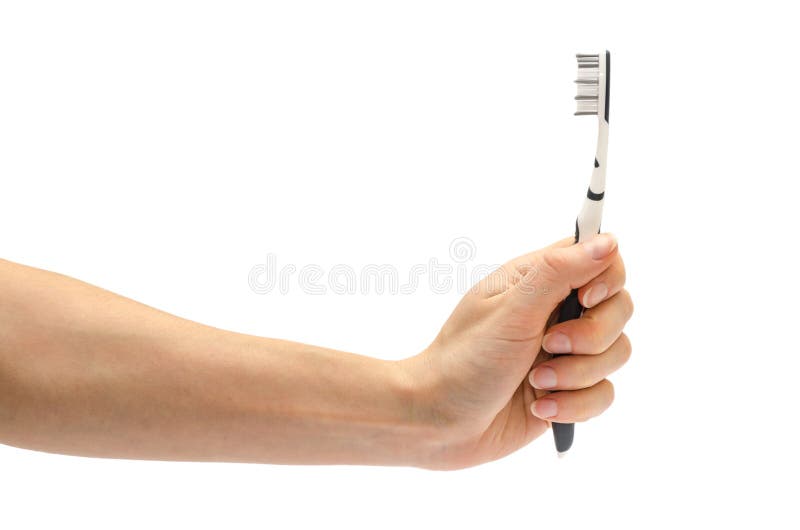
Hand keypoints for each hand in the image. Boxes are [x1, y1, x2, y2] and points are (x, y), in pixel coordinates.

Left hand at [401, 233, 632, 469]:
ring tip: (536, 382)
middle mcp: (556, 312)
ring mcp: (565, 353)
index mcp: (538, 281)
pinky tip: (538, 408)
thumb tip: (609, 241)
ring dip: (577, 375)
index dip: (606, 278)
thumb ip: (559, 272)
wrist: (438, 422)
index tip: (584, 300)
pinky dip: (573, 405)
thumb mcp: (511, 310)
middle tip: (549, 345)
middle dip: (591, 336)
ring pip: (615, 353)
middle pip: (619, 308)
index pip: (601, 259)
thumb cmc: (464, 359)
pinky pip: (603, 393)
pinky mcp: (568, 390)